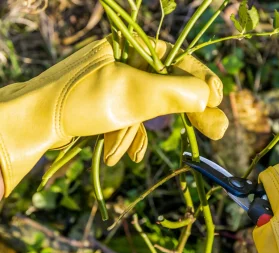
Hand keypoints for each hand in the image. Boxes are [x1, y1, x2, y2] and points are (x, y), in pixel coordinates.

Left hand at [0, 36, 227, 197]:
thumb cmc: (80, 103)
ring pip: (148, 108)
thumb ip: (174, 92)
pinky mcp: (107, 104)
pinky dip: (126, 137)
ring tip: (125, 152)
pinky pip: (130, 119)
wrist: (32, 124)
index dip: (202, 80)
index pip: (179, 59)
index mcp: (130, 46)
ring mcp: (115, 83)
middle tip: (217, 131)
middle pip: (169, 85)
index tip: (219, 100)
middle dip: (187, 112)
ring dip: (138, 132)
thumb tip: (209, 96)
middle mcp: (125, 61)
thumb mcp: (132, 94)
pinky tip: (119, 152)